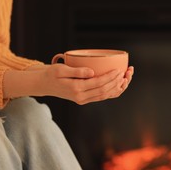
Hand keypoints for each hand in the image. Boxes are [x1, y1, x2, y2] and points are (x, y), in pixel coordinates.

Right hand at [4, 64, 133, 104]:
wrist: (43, 85)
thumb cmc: (51, 74)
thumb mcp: (61, 70)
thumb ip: (77, 71)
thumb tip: (92, 72)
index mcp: (76, 89)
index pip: (98, 84)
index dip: (110, 77)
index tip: (119, 70)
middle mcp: (81, 97)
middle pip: (104, 91)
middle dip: (117, 82)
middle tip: (126, 72)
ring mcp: (83, 99)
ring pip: (105, 95)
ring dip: (117, 87)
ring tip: (127, 78)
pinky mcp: (84, 99)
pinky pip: (101, 97)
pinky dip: (112, 91)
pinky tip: (119, 84)